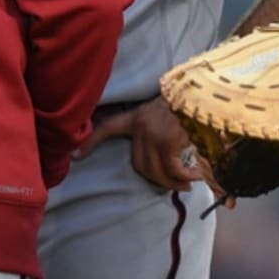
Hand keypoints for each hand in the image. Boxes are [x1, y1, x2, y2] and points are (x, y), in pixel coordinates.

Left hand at [76, 97, 202, 191]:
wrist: (204, 93)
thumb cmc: (188, 101)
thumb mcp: (165, 111)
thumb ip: (158, 128)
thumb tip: (167, 160)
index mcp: (137, 116)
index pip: (107, 127)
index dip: (91, 142)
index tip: (75, 156)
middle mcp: (141, 125)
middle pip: (139, 164)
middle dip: (157, 179)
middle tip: (175, 184)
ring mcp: (153, 133)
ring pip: (155, 171)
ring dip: (172, 183)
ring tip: (186, 185)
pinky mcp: (167, 140)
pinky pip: (173, 170)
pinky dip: (184, 178)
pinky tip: (195, 178)